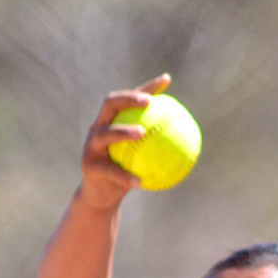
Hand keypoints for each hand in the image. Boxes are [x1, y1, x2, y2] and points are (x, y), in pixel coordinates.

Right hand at [77, 74, 170, 209]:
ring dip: (124, 132)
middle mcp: (98, 127)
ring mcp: (91, 145)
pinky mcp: (89, 165)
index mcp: (112, 121)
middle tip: (148, 102)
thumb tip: (189, 141)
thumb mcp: (141, 160)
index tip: (166, 80)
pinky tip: (139, 182)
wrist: (100, 196)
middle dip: (129, 98)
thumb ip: (157, 148)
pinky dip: (124, 175)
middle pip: (110, 103)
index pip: (130, 98)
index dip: (147, 87)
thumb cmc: (125, 175)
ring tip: (142, 133)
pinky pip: (109, 170)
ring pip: (106, 133)